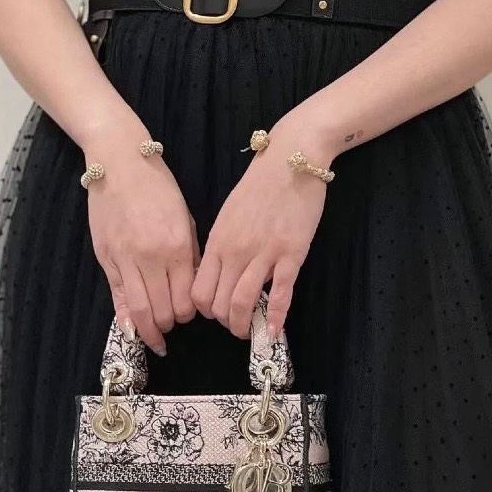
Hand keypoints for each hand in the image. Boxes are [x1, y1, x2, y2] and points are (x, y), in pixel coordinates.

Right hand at [85, 120, 199, 354]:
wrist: (118, 162)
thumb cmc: (156, 186)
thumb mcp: (185, 217)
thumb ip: (189, 255)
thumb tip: (192, 288)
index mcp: (177, 246)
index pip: (187, 299)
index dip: (190, 313)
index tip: (189, 314)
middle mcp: (152, 257)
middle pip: (164, 311)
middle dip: (170, 325)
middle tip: (171, 325)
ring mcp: (126, 260)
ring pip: (140, 312)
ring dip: (149, 330)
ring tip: (154, 334)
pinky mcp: (106, 259)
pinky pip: (117, 299)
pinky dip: (127, 320)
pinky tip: (133, 330)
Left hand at [192, 116, 333, 339]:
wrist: (292, 158)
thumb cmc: (260, 185)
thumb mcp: (228, 215)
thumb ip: (221, 246)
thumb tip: (216, 273)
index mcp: (217, 242)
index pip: (199, 291)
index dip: (204, 310)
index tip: (215, 311)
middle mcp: (235, 252)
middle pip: (217, 304)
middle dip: (224, 321)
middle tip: (235, 324)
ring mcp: (263, 254)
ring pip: (241, 304)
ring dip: (243, 326)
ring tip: (249, 332)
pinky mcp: (291, 254)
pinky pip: (279, 294)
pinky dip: (274, 319)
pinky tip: (273, 333)